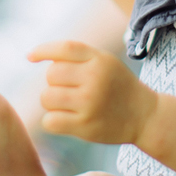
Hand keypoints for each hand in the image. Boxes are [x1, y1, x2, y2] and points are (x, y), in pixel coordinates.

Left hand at [32, 41, 155, 145]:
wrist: (145, 116)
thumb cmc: (118, 87)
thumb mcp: (106, 62)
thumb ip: (78, 56)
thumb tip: (34, 55)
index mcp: (100, 60)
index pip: (64, 49)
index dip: (43, 50)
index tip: (30, 56)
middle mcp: (95, 79)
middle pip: (51, 75)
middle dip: (54, 82)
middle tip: (68, 90)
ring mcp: (89, 104)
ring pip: (47, 98)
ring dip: (51, 102)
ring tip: (67, 105)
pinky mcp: (85, 126)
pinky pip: (50, 121)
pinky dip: (52, 121)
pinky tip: (65, 119)